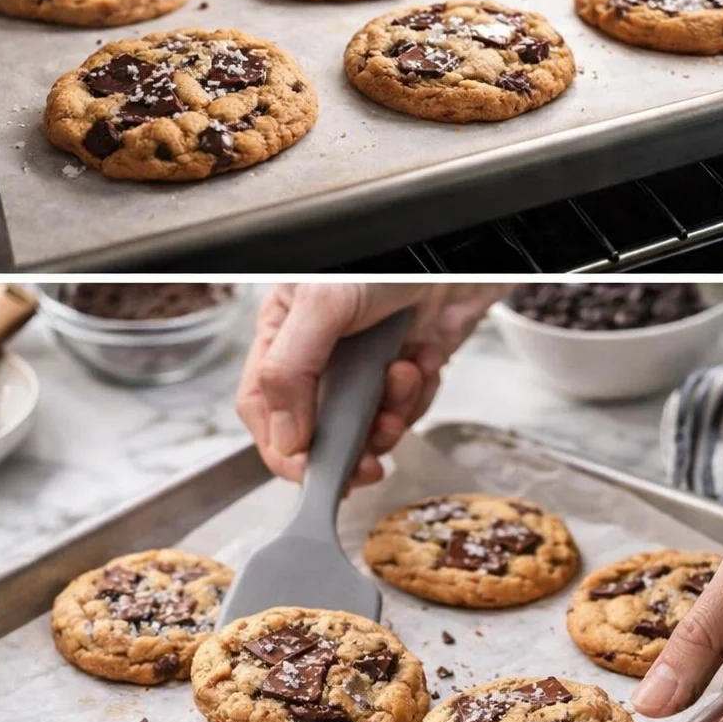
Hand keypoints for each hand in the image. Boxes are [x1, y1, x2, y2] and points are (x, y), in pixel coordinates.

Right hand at [236, 283, 507, 486]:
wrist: (458, 250)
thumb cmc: (387, 256)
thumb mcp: (322, 304)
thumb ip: (290, 371)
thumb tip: (284, 438)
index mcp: (283, 333)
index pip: (264, 407)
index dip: (282, 447)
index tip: (308, 471)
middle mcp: (321, 355)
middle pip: (319, 428)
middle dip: (349, 446)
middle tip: (368, 463)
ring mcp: (364, 365)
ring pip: (367, 425)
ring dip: (392, 415)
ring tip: (404, 377)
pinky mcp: (404, 370)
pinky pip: (406, 409)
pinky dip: (420, 392)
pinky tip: (424, 359)